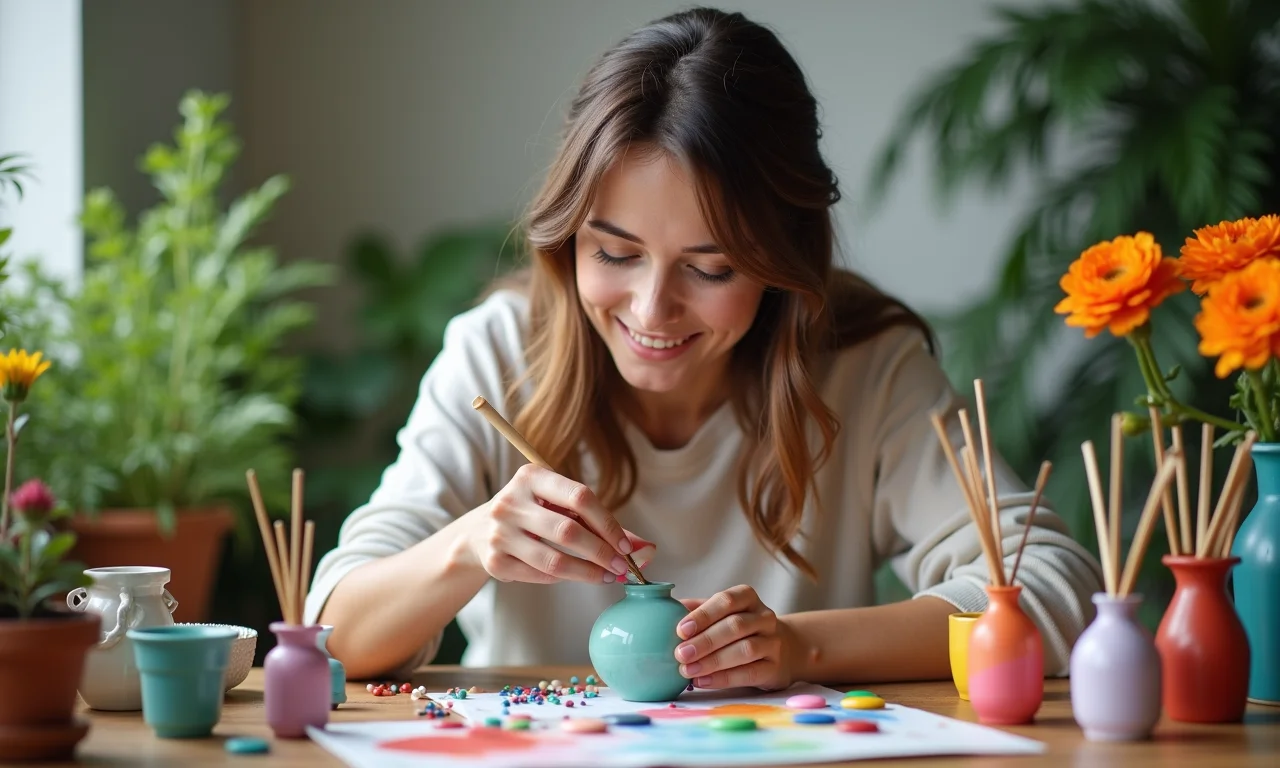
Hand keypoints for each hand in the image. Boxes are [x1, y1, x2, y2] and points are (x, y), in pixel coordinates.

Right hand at [463, 464, 654, 584]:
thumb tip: (646, 550)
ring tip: (607, 576)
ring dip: (588, 573)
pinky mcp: (495, 561)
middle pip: (568, 531)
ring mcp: (499, 532)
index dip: (608, 523)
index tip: (626, 545)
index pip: (579, 496)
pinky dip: (563, 578)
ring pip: (555, 560)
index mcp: (531, 476)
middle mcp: (510, 501)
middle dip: (602, 553)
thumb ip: (602, 523)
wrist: (478, 532)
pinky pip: (540, 575)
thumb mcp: (561, 506)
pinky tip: (576, 575)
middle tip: (623, 567)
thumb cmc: (535, 514)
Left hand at [673, 585, 794, 690]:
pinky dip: (724, 678)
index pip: (726, 601)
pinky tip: (704, 681)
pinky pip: (750, 673)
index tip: (681, 630)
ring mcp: (772, 642)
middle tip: (680, 654)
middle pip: (735, 626)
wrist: (780, 649)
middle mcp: (764, 617)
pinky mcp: (774, 668)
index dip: (703, 615)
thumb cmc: (740, 628)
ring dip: (713, 661)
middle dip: (705, 641)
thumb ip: (696, 610)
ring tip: (688, 671)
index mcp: (747, 597)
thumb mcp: (721, 613)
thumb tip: (662, 610)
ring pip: (745, 650)